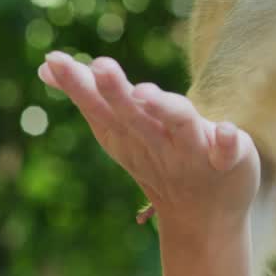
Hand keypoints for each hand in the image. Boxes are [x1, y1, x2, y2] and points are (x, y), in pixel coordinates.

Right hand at [38, 52, 260, 238]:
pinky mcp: (230, 160)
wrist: (206, 216)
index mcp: (131, 133)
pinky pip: (228, 151)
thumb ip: (91, 97)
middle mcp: (159, 142)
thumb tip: (46, 65)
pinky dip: (227, 142)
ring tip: (146, 92)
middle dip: (117, 92)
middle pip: (135, 116)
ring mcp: (194, 152)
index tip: (54, 60)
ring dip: (165, 108)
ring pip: (180, 126)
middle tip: (100, 66)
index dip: (78, 86)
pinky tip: (227, 129)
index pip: (101, 107)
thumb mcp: (122, 131)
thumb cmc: (159, 158)